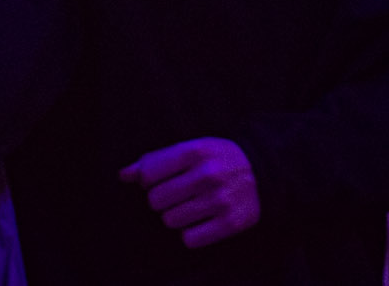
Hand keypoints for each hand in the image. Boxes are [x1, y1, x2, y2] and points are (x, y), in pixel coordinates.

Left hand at [120, 137, 259, 247]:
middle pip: (156, 201)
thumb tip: (124, 175)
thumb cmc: (218, 159)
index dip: (148, 181)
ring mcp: (220, 200)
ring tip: (190, 206)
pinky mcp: (231, 223)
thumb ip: (155, 160)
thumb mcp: (190, 148)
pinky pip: (190, 239)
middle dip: (161, 200)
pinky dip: (191, 234)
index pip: (149, 174)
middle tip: (177, 195)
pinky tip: (201, 220)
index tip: (160, 180)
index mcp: (195, 151)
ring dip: (175, 216)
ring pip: (170, 221)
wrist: (264, 171)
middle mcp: (208, 175)